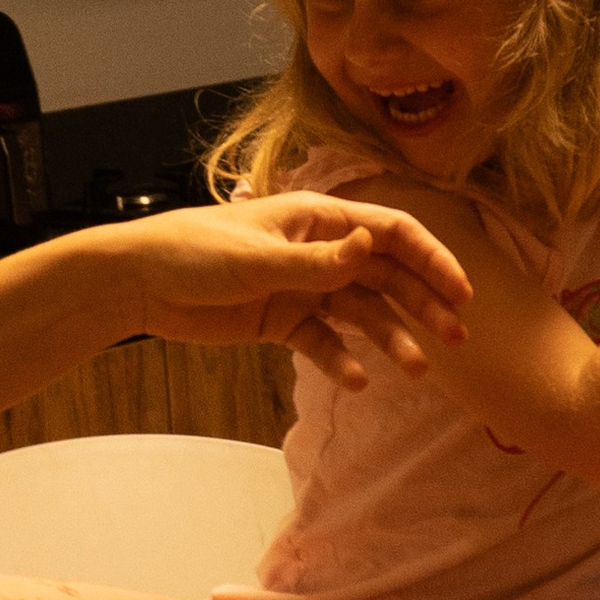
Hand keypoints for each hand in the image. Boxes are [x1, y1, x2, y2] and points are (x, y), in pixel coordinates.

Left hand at [119, 198, 470, 388]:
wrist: (139, 283)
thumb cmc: (194, 252)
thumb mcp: (258, 259)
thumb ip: (316, 263)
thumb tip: (371, 247)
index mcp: (318, 218)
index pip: (391, 233)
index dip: (430, 259)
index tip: (460, 292)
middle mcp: (320, 251)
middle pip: (386, 276)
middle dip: (423, 304)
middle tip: (455, 337)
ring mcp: (304, 287)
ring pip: (361, 314)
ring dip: (391, 339)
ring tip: (417, 370)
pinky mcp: (283, 322)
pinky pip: (324, 343)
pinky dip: (342, 361)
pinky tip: (356, 381)